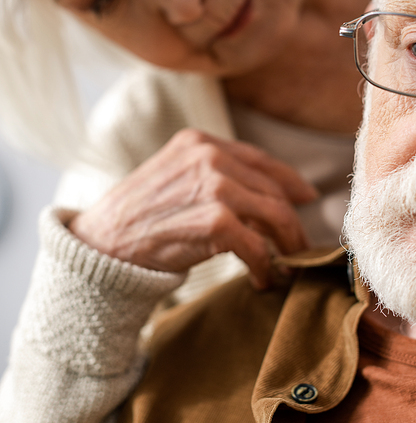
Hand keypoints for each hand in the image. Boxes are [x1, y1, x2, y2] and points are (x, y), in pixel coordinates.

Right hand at [68, 129, 316, 289]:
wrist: (101, 243)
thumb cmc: (138, 217)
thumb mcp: (174, 178)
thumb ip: (213, 177)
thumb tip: (265, 197)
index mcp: (200, 142)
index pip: (260, 159)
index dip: (289, 180)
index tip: (307, 197)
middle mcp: (209, 156)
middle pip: (273, 189)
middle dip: (291, 222)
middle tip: (298, 246)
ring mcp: (213, 185)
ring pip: (274, 214)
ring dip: (286, 245)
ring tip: (286, 265)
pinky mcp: (214, 220)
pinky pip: (257, 246)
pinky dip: (266, 266)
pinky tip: (262, 279)